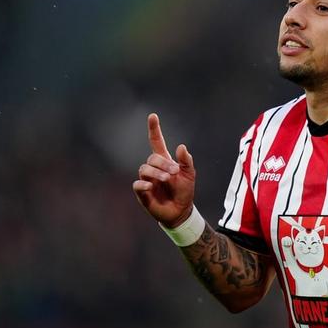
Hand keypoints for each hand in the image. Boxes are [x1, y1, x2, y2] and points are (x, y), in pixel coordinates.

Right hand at [133, 113, 196, 227]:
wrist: (181, 211)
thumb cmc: (184, 191)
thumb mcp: (189, 175)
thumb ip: (186, 161)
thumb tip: (181, 147)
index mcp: (165, 161)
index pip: (156, 142)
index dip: (154, 129)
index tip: (153, 116)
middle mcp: (154, 169)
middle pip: (152, 158)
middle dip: (163, 164)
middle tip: (174, 172)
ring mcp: (147, 180)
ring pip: (144, 169)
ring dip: (156, 173)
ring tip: (167, 179)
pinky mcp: (143, 193)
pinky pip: (137, 184)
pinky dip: (144, 184)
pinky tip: (151, 186)